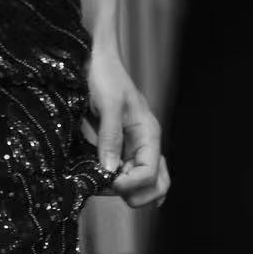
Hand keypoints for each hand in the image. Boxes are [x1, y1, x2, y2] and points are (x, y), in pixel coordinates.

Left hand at [86, 46, 170, 211]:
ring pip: (145, 183)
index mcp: (148, 133)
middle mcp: (145, 143)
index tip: (108, 180)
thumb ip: (110, 137)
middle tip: (108, 189)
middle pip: (156, 185)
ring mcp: (133, 146)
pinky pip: (128, 173)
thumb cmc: (105, 75)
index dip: (131, 184)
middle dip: (135, 195)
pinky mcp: (118, 146)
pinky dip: (120, 183)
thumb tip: (110, 170)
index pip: (151, 174)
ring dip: (128, 192)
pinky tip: (103, 182)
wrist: (95, 58)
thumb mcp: (108, 104)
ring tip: (103, 186)